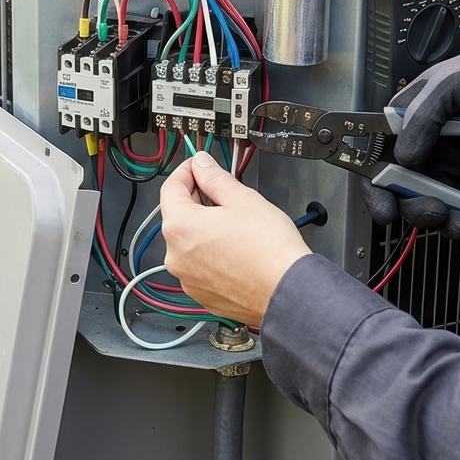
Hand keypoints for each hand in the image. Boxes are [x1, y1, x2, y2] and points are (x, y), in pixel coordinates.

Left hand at [160, 152, 310, 326]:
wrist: (288, 291)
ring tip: (234, 224)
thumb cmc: (269, 250)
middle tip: (222, 192)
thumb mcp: (242, 199)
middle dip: (197, 199)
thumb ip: (214, 177)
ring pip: (189, 242)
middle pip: (178, 216)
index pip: (170, 188)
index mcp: (179, 227)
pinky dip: (210, 253)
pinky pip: (199, 265)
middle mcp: (175, 255)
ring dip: (204, 227)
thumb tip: (202, 165)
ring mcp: (187, 278)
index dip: (186, 171)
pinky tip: (234, 248)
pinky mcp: (202, 294)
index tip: (199, 166)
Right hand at [363, 33, 459, 244]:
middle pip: (402, 190)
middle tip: (436, 212)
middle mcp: (419, 147)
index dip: (375, 189)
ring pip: (432, 204)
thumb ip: (423, 118)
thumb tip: (405, 158)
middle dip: (415, 209)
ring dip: (444, 222)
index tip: (386, 211)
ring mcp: (445, 165)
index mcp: (402, 123)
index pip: (376, 159)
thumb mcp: (450, 85)